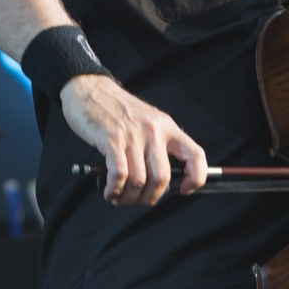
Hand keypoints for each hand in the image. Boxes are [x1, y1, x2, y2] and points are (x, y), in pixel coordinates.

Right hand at [59, 75, 207, 205]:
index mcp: (168, 127)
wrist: (91, 89)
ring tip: (119, 197)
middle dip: (150, 197)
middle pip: (162, 178)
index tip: (184, 190)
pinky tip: (110, 192)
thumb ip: (157, 145)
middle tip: (138, 199)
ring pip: (139, 181)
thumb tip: (161, 183)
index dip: (196, 177)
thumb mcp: (147, 122)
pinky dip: (115, 190)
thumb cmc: (118, 111)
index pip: (196, 154)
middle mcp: (154, 130)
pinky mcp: (112, 139)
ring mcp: (133, 135)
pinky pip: (120, 175)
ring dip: (129, 198)